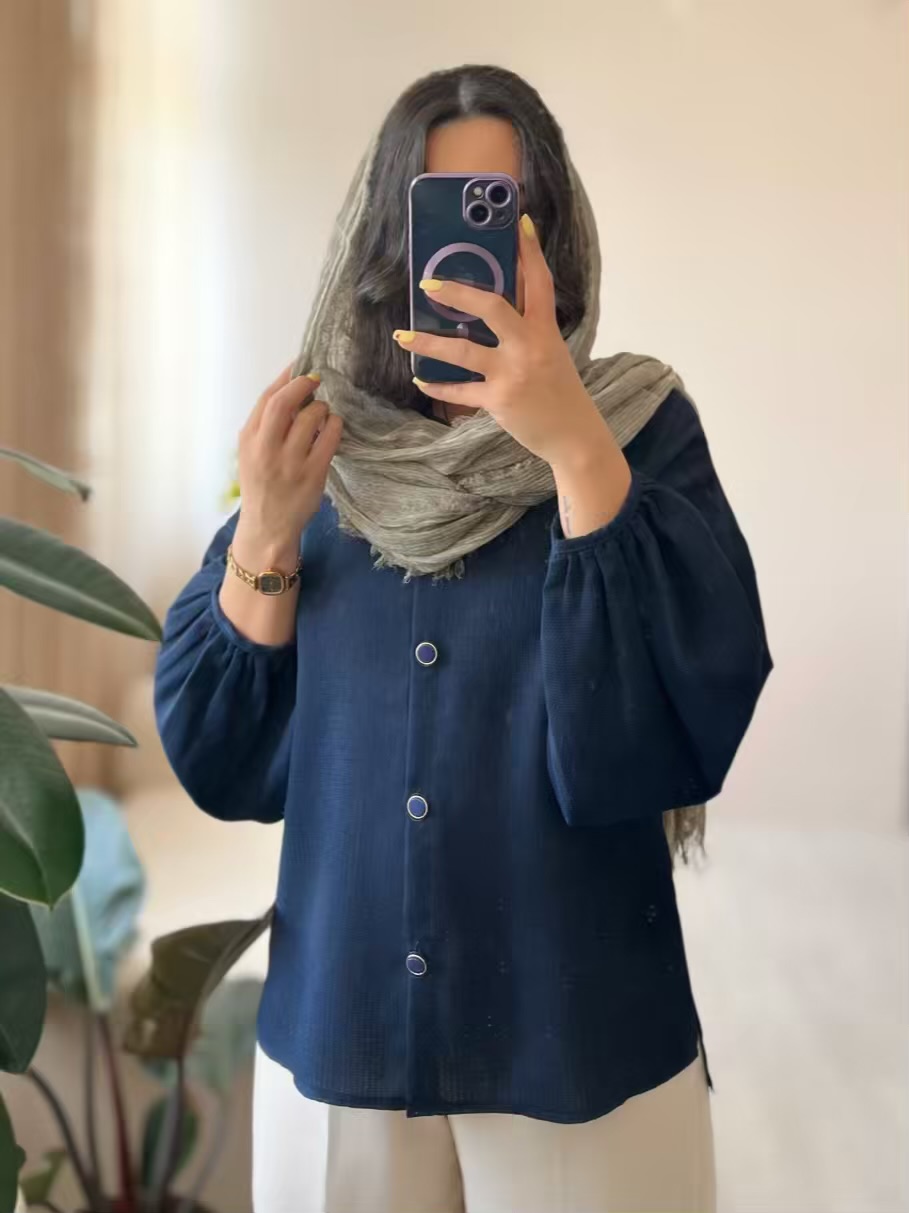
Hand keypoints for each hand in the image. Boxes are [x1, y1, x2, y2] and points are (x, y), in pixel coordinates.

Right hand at [232, 362, 342, 567]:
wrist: (267, 527)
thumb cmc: (262, 485)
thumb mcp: (251, 453)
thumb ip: (265, 424)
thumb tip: (290, 385)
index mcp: (249, 440)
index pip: (266, 399)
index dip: (286, 378)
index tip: (300, 366)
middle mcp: (266, 449)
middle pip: (284, 403)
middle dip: (303, 385)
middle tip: (315, 381)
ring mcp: (290, 462)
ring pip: (310, 417)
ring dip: (321, 408)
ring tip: (322, 413)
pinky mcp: (313, 474)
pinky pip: (329, 438)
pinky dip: (334, 425)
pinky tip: (333, 426)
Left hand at [395, 215, 610, 469]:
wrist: (573, 436)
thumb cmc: (560, 391)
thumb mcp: (552, 352)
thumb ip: (528, 327)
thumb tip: (499, 301)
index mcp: (545, 330)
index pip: (539, 282)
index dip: (530, 251)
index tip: (519, 221)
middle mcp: (529, 347)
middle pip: (491, 308)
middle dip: (457, 293)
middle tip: (429, 284)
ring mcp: (512, 374)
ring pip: (462, 351)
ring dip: (428, 342)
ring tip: (402, 336)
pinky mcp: (498, 401)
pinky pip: (459, 391)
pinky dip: (437, 386)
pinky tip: (420, 378)